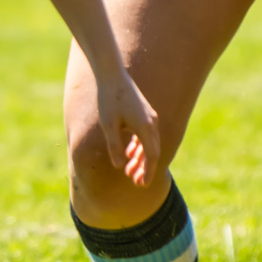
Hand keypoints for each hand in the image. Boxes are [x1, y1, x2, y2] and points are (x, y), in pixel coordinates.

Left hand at [95, 67, 160, 185]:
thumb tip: (119, 165)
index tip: (142, 184)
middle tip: (135, 182)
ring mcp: (149, 117)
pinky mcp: (144, 113)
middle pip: (152, 151)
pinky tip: (129, 154)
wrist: (112, 76)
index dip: (148, 171)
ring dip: (140, 158)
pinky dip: (139, 147)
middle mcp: (152, 123)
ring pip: (149, 144)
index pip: (151, 155)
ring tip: (129, 171)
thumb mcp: (109, 126)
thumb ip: (114, 147)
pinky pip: (145, 135)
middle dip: (144, 168)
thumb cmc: (109, 100)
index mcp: (146, 127)